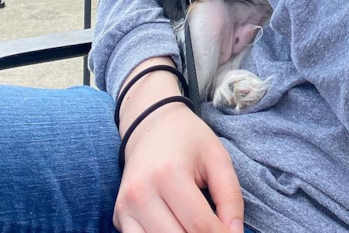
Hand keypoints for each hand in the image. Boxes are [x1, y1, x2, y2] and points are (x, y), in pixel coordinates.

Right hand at [115, 57, 245, 232]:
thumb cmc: (189, 140)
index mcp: (170, 174)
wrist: (151, 125)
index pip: (199, 224)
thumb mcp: (217, 157)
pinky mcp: (118, 216)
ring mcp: (125, 207)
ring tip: (198, 228)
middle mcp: (141, 193)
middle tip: (216, 230)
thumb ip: (230, 196)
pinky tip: (178, 227)